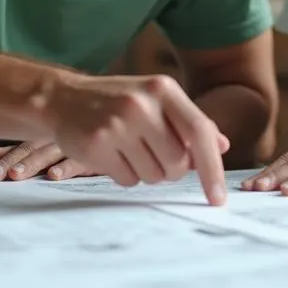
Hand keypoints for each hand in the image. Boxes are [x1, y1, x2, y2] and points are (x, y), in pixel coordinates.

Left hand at [0, 141, 96, 181]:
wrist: (115, 122)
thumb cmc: (78, 134)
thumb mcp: (48, 141)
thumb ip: (21, 148)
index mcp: (44, 135)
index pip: (20, 147)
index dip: (3, 157)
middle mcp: (55, 138)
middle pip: (28, 151)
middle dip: (10, 164)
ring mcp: (73, 144)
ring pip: (48, 155)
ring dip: (32, 165)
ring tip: (16, 176)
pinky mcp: (92, 156)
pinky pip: (77, 161)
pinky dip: (65, 168)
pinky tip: (53, 176)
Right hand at [45, 73, 231, 204]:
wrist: (65, 98)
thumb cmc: (119, 101)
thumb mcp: (156, 99)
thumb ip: (189, 122)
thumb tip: (222, 146)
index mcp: (162, 89)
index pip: (199, 132)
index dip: (213, 168)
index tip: (218, 198)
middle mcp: (141, 104)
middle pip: (178, 163)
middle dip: (172, 169)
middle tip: (154, 153)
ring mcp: (116, 124)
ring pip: (154, 176)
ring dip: (147, 172)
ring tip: (130, 149)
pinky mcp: (96, 145)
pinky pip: (128, 181)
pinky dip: (125, 175)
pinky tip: (113, 154)